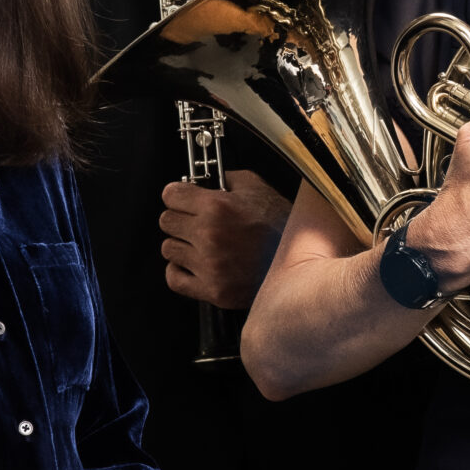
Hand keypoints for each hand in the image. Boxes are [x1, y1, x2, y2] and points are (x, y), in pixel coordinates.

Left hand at [160, 170, 290, 308]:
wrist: (302, 263)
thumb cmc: (282, 226)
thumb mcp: (257, 188)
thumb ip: (226, 179)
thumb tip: (203, 180)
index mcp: (218, 207)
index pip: (170, 195)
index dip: (177, 194)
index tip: (181, 197)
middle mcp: (209, 235)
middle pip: (166, 221)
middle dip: (180, 217)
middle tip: (195, 220)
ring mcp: (209, 265)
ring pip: (169, 249)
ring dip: (181, 244)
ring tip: (200, 243)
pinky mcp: (213, 290)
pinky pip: (174, 278)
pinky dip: (180, 270)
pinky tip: (195, 263)